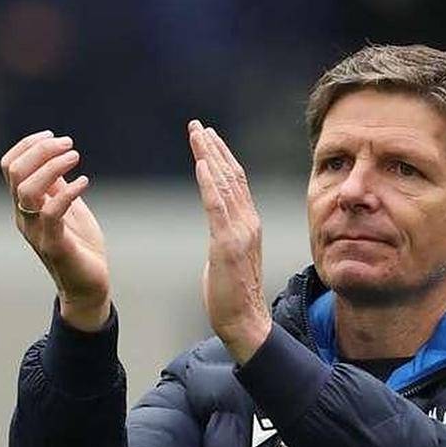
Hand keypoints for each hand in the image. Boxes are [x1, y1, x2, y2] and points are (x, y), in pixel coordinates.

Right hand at [1, 130, 110, 330]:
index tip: (53, 137)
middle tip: (69, 145)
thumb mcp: (68, 208)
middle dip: (41, 151)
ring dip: (51, 167)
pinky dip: (67, 193)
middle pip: (15, 173)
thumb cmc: (80, 246)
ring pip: (26, 191)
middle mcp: (24, 217)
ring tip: (75, 157)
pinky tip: (84, 183)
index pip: (9, 166)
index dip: (27, 146)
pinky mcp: (54, 246)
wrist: (88, 286)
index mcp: (24, 206)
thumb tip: (55, 157)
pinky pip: (52, 214)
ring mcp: (36, 232)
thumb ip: (57, 186)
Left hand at [188, 120, 271, 363]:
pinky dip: (208, 183)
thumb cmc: (233, 295)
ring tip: (196, 134)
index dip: (221, 157)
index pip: (236, 182)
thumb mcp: (227, 257)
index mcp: (249, 224)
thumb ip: (224, 239)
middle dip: (213, 147)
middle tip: (197, 126)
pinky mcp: (227, 245)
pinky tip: (200, 164)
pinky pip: (217, 207)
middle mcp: (248, 222)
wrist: (245, 321)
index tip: (208, 137)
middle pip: (231, 175)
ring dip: (208, 156)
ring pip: (224, 184)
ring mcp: (240, 232)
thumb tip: (216, 232)